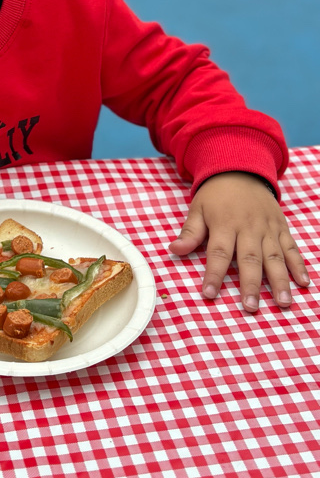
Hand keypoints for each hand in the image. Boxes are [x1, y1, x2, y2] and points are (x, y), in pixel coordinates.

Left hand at [169, 172, 309, 312]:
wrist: (241, 169)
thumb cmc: (216, 194)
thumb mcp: (198, 208)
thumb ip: (190, 232)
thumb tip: (174, 249)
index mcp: (225, 224)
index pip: (218, 253)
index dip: (214, 274)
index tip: (209, 294)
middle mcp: (248, 228)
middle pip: (250, 259)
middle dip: (251, 285)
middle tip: (251, 308)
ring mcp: (268, 228)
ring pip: (275, 257)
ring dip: (280, 281)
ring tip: (283, 303)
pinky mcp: (282, 227)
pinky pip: (292, 248)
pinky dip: (299, 265)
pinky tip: (304, 283)